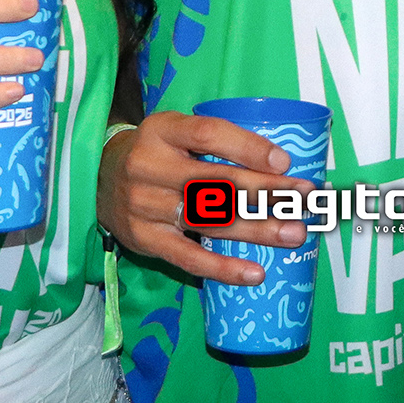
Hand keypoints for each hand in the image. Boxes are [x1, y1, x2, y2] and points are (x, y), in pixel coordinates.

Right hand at [97, 111, 311, 283]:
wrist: (98, 178)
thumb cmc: (155, 152)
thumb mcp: (175, 130)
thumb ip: (214, 141)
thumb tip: (279, 160)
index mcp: (162, 130)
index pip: (208, 135)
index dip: (248, 147)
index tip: (284, 161)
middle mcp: (150, 166)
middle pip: (215, 181)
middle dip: (267, 191)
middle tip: (305, 198)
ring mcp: (145, 205)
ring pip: (209, 220)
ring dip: (257, 230)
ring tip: (294, 234)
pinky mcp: (144, 239)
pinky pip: (188, 257)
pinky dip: (222, 268)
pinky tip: (254, 272)